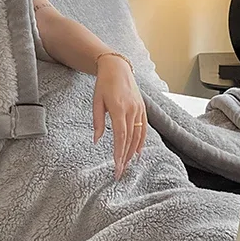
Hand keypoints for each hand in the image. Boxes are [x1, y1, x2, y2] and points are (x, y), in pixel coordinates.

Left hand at [93, 56, 147, 177]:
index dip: (119, 152)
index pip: (120, 136)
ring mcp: (139, 110)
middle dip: (124, 157)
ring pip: (138, 136)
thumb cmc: (104, 84)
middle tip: (120, 172)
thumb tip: (97, 141)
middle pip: (129, 139)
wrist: (118, 68)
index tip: (116, 166)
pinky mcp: (143, 109)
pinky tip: (137, 152)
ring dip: (132, 152)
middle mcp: (132, 110)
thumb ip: (97, 122)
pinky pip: (143, 129)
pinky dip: (141, 142)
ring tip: (127, 165)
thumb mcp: (96, 101)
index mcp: (118, 108)